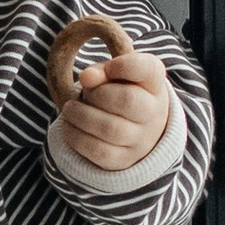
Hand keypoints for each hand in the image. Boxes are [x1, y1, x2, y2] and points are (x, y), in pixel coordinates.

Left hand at [47, 10, 174, 176]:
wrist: (133, 129)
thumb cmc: (119, 92)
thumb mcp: (113, 75)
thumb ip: (101, 71)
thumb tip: (86, 77)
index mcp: (153, 83)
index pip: (147, 68)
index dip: (122, 65)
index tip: (108, 68)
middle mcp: (154, 113)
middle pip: (127, 100)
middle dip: (97, 94)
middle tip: (86, 93)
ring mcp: (142, 140)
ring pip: (110, 129)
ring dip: (81, 116)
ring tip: (70, 109)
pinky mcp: (124, 159)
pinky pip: (98, 151)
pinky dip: (76, 136)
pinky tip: (70, 126)